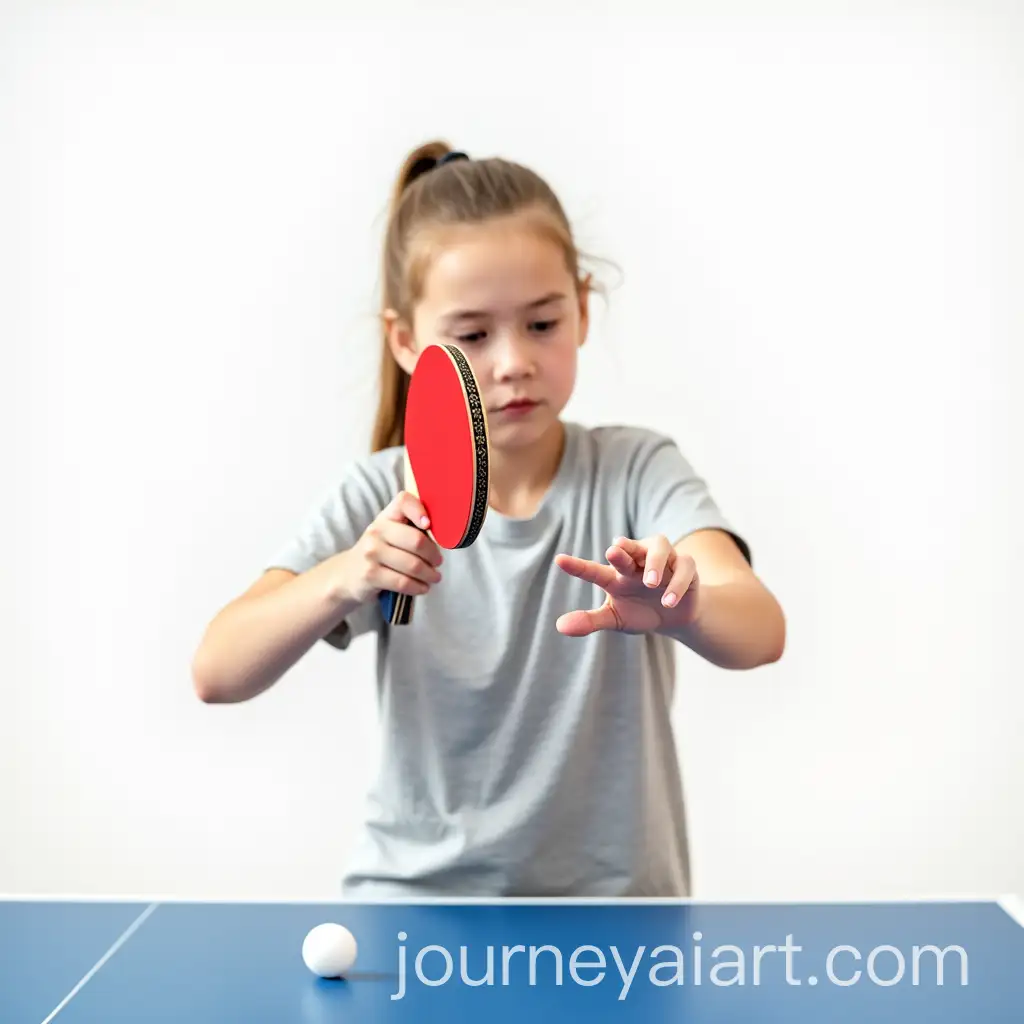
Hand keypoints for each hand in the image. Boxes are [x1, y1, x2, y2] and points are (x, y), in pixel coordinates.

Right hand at [335, 491, 443, 604]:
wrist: (347, 574)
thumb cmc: (379, 552)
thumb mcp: (390, 533)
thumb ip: (412, 529)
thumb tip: (443, 536)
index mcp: (386, 516)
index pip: (403, 501)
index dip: (420, 510)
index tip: (429, 525)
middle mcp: (377, 530)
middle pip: (417, 541)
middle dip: (434, 555)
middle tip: (438, 563)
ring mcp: (371, 553)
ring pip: (413, 565)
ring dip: (429, 574)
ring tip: (434, 577)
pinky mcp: (370, 574)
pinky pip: (403, 582)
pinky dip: (418, 587)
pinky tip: (423, 588)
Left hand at [553, 534, 699, 636]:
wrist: (675, 617)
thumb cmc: (640, 612)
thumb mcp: (614, 619)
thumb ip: (589, 621)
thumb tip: (560, 627)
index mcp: (615, 575)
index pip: (593, 570)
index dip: (577, 566)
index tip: (558, 560)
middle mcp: (637, 562)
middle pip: (629, 548)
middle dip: (622, 548)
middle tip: (613, 551)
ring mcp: (663, 562)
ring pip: (659, 547)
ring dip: (654, 562)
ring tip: (650, 582)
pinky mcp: (685, 567)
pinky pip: (684, 566)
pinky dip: (676, 583)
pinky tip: (668, 601)